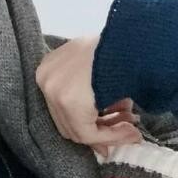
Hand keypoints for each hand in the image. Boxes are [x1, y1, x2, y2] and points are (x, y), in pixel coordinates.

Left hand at [35, 36, 142, 156]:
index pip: (61, 104)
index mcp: (48, 68)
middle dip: (98, 126)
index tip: (110, 122)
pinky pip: (87, 133)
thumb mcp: (98, 66)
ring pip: (77, 129)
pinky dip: (110, 136)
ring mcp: (54, 92)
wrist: (128, 41)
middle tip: (125, 126)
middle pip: (66, 119)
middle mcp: (46, 80)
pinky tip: (131, 132)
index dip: (85, 118)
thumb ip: (93, 92)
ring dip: (108, 132)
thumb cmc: (115, 49)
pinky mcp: (68, 104)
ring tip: (132, 127)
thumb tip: (99, 115)